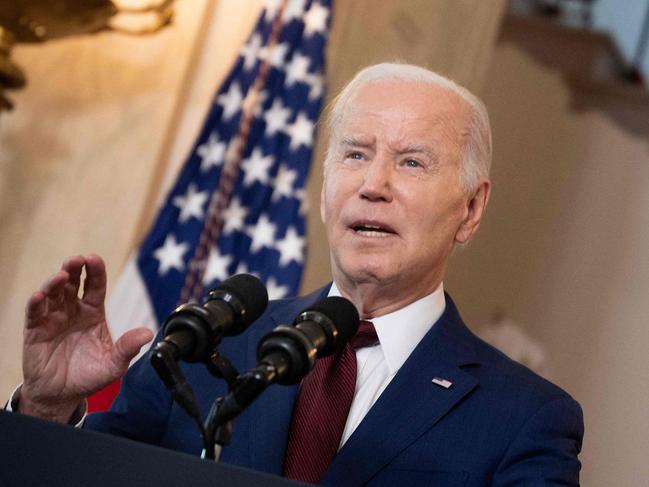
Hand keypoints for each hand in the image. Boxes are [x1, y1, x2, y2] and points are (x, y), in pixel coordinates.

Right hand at [20, 254, 153, 421]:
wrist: (63, 396)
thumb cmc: (89, 376)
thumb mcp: (114, 363)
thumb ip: (128, 347)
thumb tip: (148, 333)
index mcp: (93, 312)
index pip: (95, 285)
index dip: (95, 271)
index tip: (94, 258)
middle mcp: (73, 310)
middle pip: (73, 283)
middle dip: (74, 268)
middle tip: (77, 260)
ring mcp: (53, 319)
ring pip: (53, 293)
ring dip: (55, 282)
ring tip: (61, 276)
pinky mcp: (35, 331)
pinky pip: (34, 313)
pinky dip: (36, 303)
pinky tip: (40, 296)